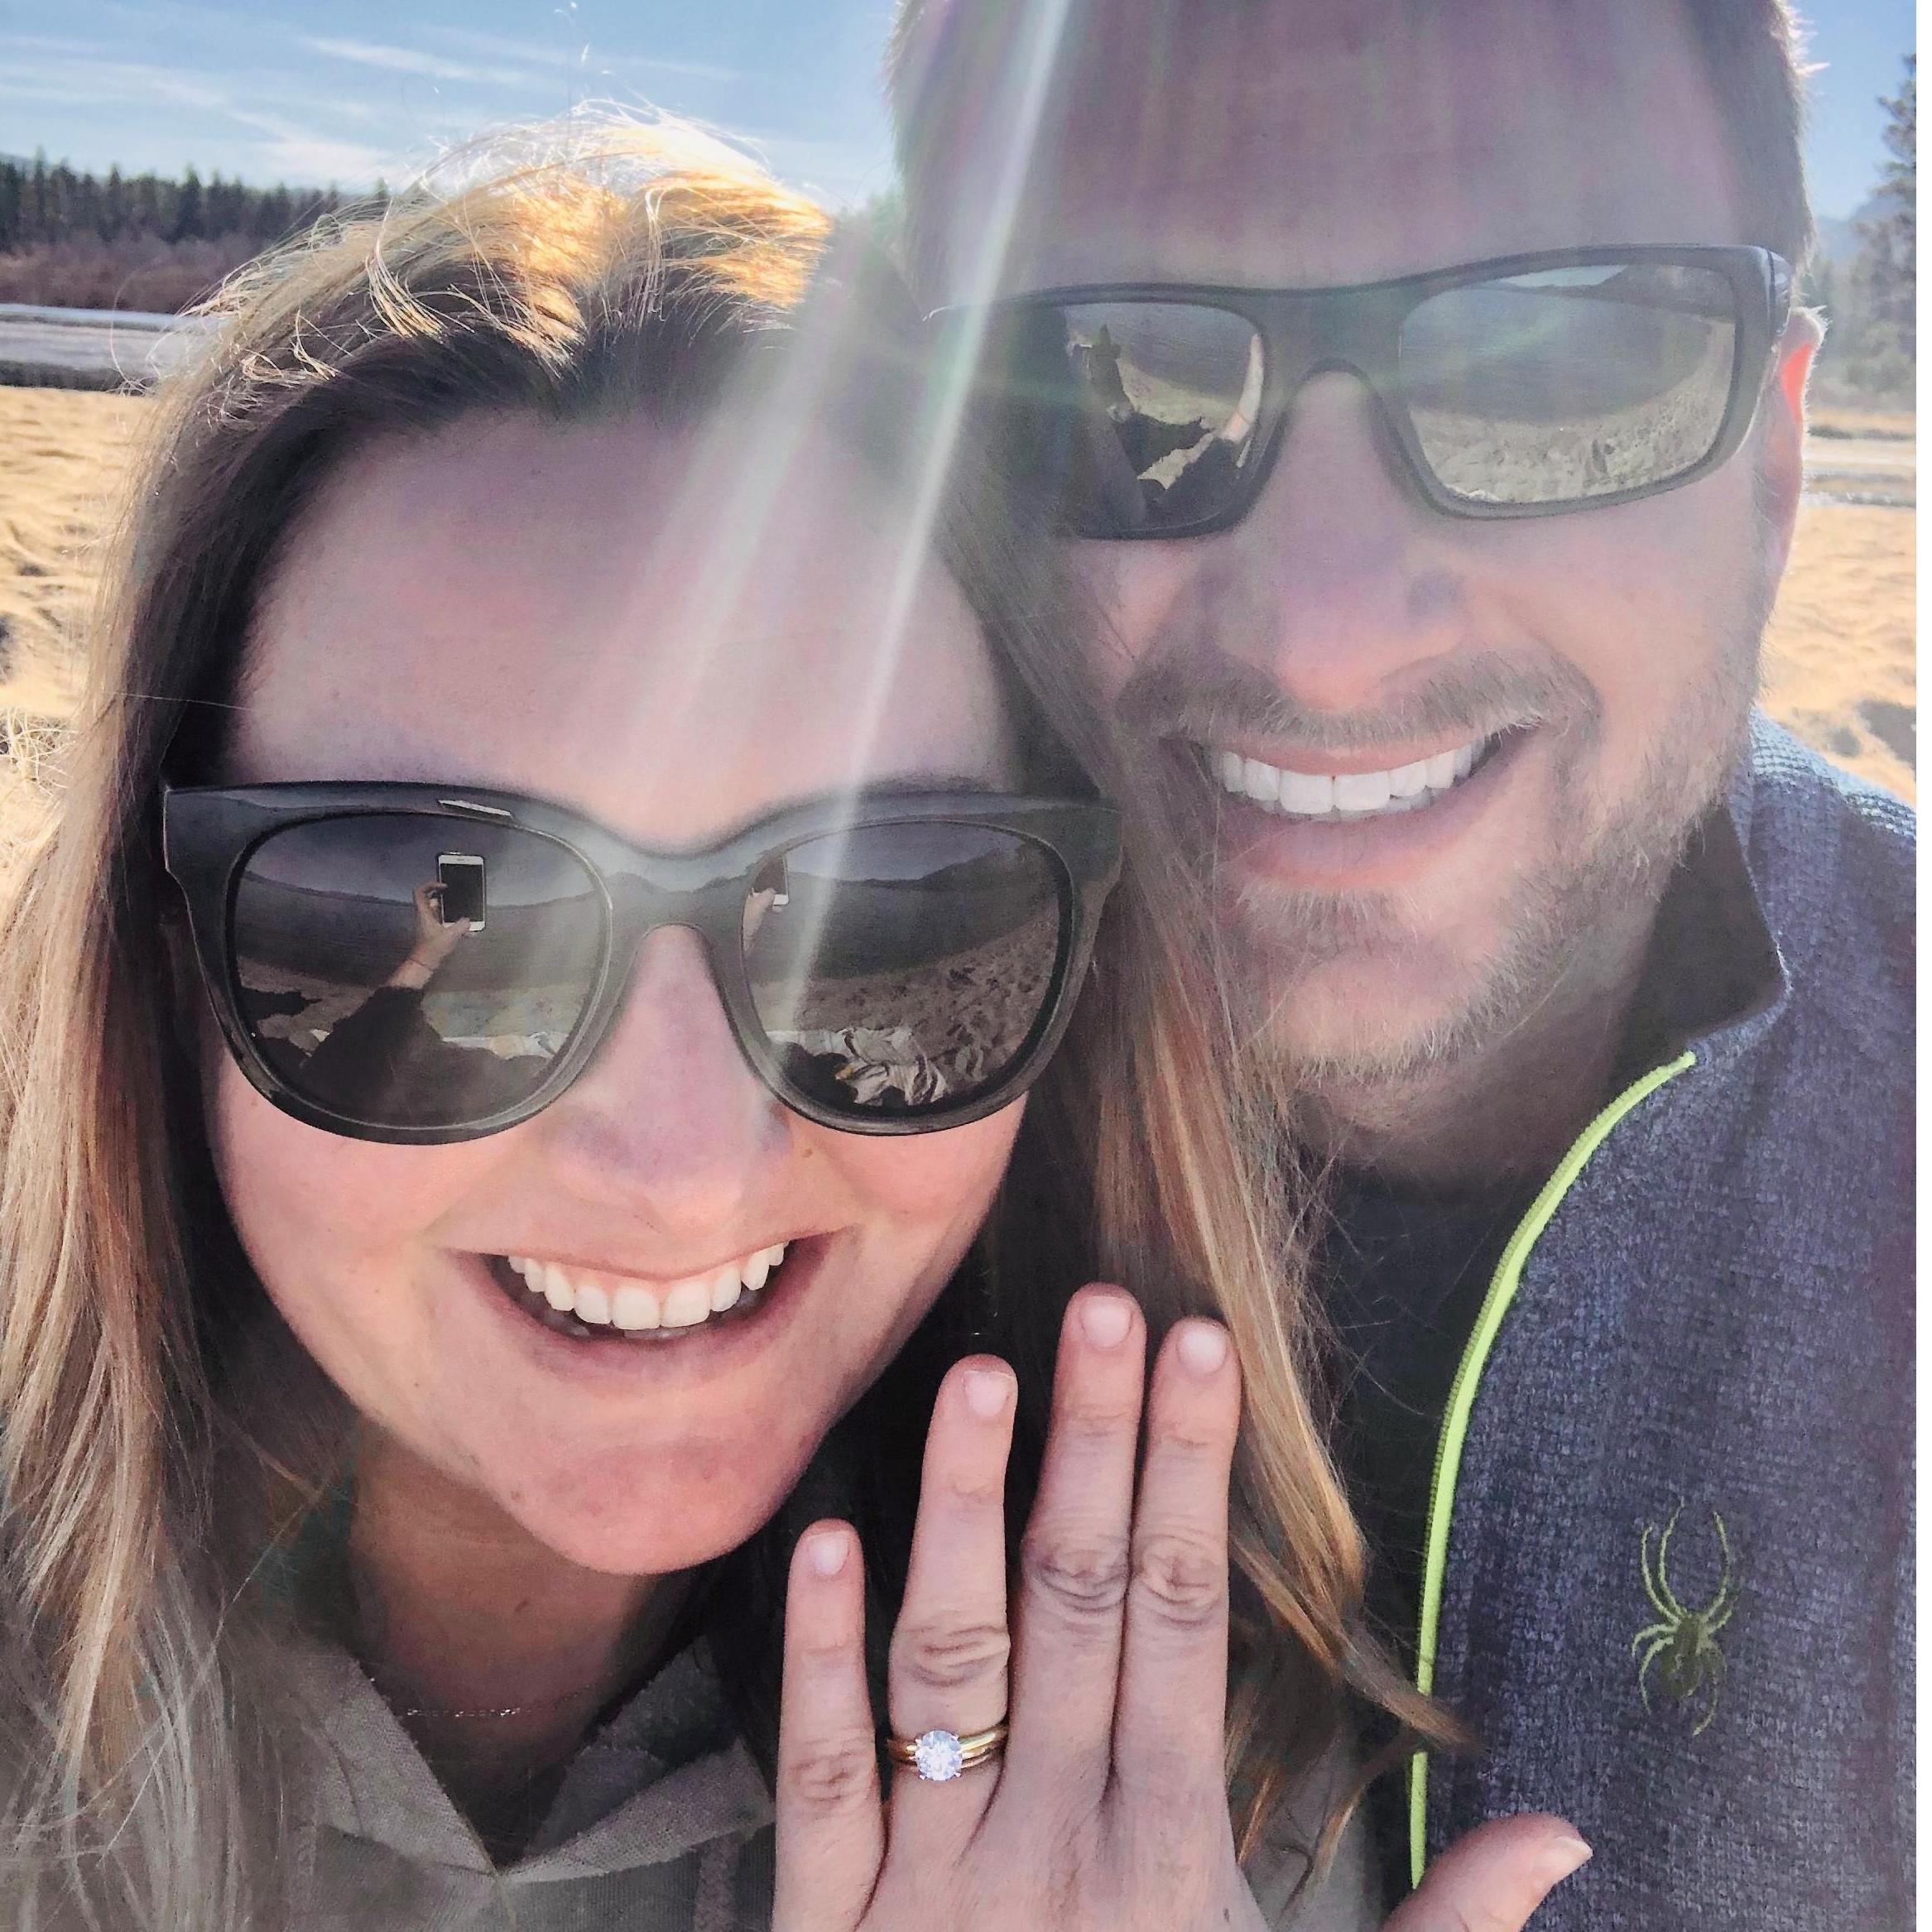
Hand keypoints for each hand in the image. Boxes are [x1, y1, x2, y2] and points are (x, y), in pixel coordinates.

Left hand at [388, 882, 467, 987]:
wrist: (425, 963)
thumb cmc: (432, 948)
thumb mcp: (450, 935)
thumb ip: (462, 926)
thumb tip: (468, 921)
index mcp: (424, 913)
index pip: (420, 892)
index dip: (430, 885)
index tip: (443, 886)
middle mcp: (424, 916)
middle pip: (431, 899)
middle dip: (445, 898)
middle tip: (456, 898)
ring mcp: (428, 923)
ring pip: (439, 911)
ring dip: (450, 911)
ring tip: (463, 914)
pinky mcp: (433, 930)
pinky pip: (442, 921)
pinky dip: (452, 922)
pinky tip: (463, 929)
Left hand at [773, 1285, 1591, 1931]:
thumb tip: (1567, 1834)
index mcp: (1168, 1853)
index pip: (1185, 1620)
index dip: (1191, 1478)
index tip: (1199, 1352)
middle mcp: (1053, 1839)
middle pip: (1079, 1606)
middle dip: (1094, 1446)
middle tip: (1103, 1307)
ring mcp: (935, 1877)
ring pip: (950, 1662)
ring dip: (963, 1514)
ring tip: (980, 1376)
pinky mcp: (833, 1923)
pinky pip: (822, 1776)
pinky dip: (819, 1660)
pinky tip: (826, 1537)